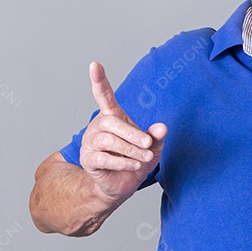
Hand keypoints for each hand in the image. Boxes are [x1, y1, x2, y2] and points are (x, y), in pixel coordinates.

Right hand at [78, 62, 166, 203]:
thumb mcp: (152, 147)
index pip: (104, 96)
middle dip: (132, 134)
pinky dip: (122, 161)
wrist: (122, 185)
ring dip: (130, 150)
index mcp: (113, 117)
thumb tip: (163, 127)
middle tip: (148, 144)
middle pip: (112, 123)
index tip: (94, 65)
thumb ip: (156, 136)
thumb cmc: (136, 160)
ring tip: (144, 157)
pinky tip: (134, 164)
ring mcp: (91, 142)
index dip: (99, 81)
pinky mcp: (88, 159)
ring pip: (108, 140)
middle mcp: (99, 126)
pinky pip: (104, 157)